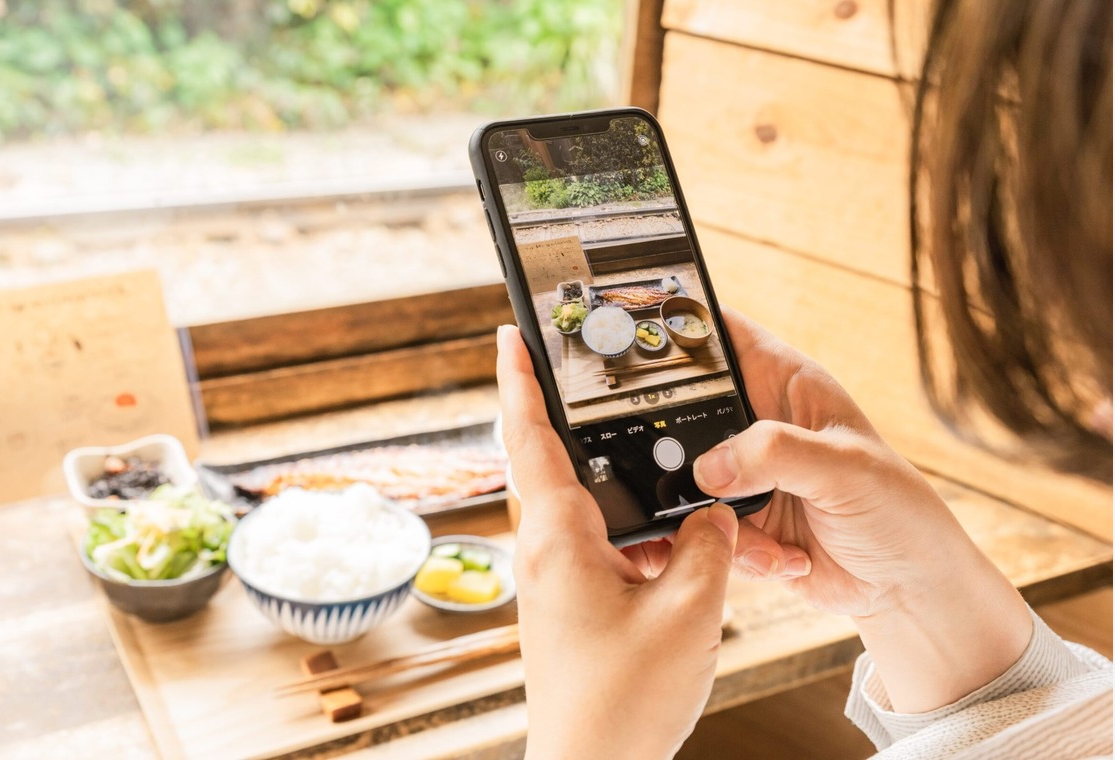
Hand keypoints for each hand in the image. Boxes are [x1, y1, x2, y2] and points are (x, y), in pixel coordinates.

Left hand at [497, 324, 736, 759]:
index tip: (511, 333)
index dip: (520, 381)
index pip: (530, 439)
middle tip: (575, 366)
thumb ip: (706, 547)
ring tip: (624, 433)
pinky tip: (656, 519)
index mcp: (558, 541)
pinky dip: (617, 516)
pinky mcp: (569, 605)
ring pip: (572, 502)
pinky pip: (590, 540)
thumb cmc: (624, 699)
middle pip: (544, 461)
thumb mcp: (689, 613)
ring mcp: (554, 581)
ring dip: (594, 467)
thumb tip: (711, 514)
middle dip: (555, 410)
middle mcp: (545, 553)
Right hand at [685, 309, 1032, 712]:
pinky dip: (734, 550)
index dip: (680, 326)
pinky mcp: (735, 521)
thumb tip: (710, 467)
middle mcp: (756, 425)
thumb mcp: (845, 470)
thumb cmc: (897, 512)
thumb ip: (776, 455)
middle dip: (673, 445)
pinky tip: (782, 559)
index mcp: (785, 385)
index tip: (638, 344)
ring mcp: (742, 474)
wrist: (904, 590)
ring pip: (682, 479)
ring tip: (763, 536)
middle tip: (695, 476)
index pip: (721, 335)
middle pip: (681, 411)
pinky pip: (699, 529)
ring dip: (711, 514)